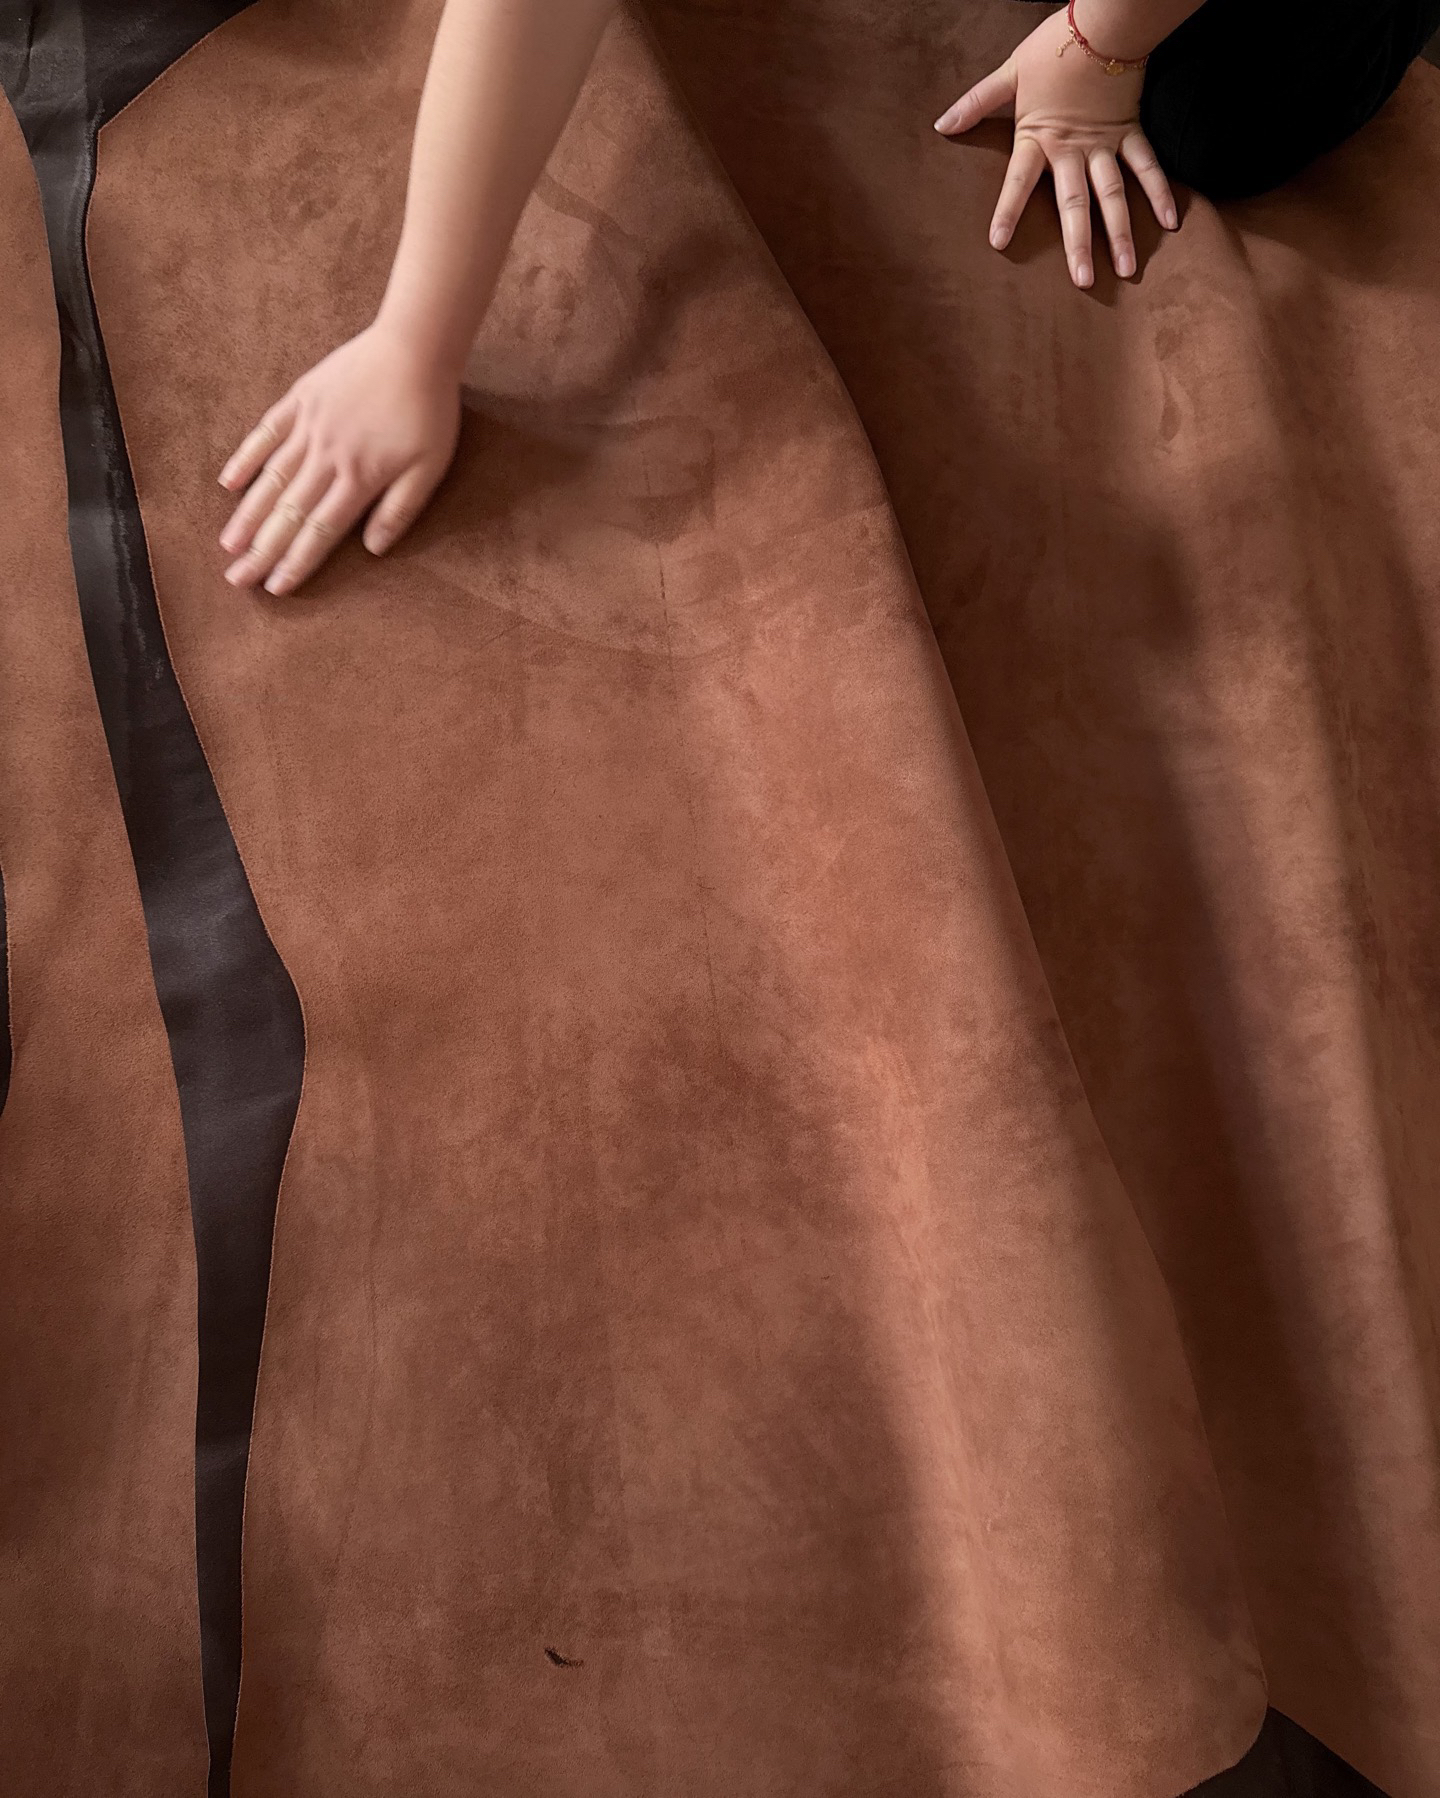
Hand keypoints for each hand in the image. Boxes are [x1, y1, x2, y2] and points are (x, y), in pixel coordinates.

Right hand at [218, 322, 462, 596]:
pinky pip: (265, 433)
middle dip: (261, 551)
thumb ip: (399, 510)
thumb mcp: (428, 468)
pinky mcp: (301, 399)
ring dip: (248, 515)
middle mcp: (326, 457)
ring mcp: (309, 426)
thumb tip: (372, 549)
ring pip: (270, 479)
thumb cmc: (429, 411)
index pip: (320, 531)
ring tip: (228, 545)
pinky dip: (246, 458)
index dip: (296, 561)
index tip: (275, 587)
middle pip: (288, 513)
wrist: (414, 346)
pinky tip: (229, 483)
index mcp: (358, 479)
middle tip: (236, 580)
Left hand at [934, 4, 1177, 287]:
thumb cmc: (1052, 48)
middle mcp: (1073, 149)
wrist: (1102, 22)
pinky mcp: (1130, 132)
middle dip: (1078, 244)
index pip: (1018, 180)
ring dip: (1121, 232)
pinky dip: (1160, 193)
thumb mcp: (1009, 73)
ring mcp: (1105, 144)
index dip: (1008, 210)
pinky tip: (1172, 224)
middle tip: (1083, 282)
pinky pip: (1148, 167)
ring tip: (1127, 269)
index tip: (999, 243)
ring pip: (1113, 195)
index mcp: (1039, 137)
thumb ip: (977, 104)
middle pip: (1075, 203)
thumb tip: (942, 124)